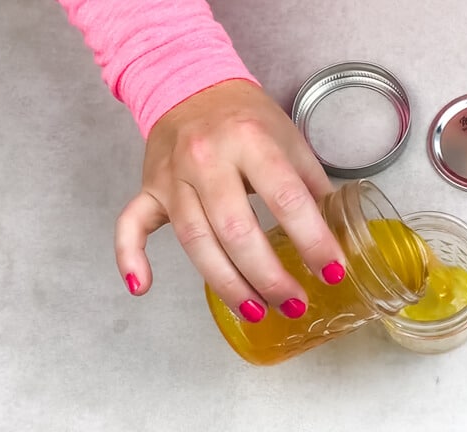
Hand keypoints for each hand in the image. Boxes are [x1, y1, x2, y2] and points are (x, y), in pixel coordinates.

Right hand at [114, 79, 345, 321]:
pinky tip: (141, 286)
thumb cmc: (247, 119)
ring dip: (225, 283)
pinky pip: (131, 224)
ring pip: (194, 240)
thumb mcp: (290, 140)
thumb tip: (337, 235)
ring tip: (255, 311)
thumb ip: (312, 186)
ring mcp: (172, 176)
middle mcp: (207, 158)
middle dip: (268, 275)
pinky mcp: (149, 188)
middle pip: (236, 230)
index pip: (287, 199)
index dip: (313, 240)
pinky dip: (129, 257)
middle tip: (293, 303)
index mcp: (251, 141)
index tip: (333, 271)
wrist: (191, 85)